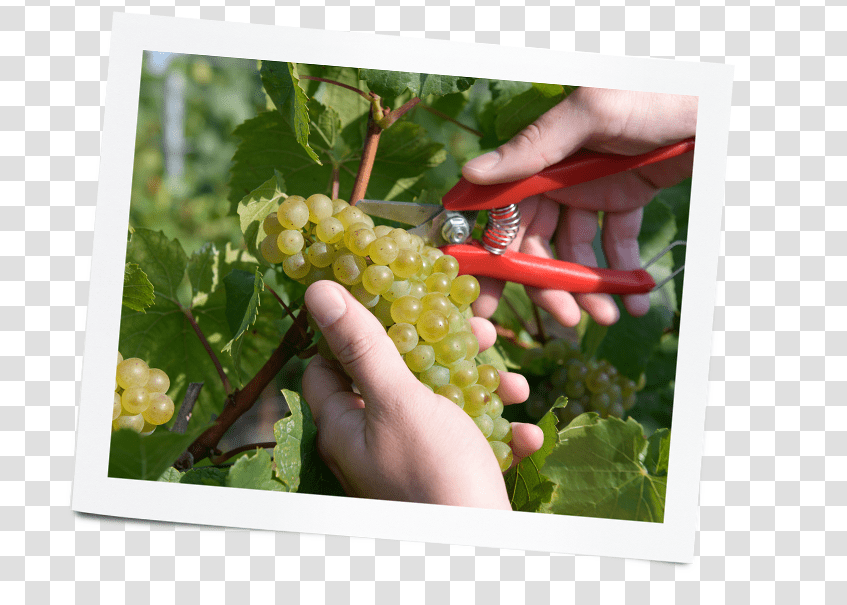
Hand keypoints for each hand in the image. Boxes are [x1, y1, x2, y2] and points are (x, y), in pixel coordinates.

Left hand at [301, 280, 544, 509]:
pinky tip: (527, 433)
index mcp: (345, 425)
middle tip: (478, 333)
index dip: (355, 329)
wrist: (481, 554)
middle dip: (440, 350)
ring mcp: (412, 463)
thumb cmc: (432, 474)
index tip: (394, 302)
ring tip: (512, 384)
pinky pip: (472, 444)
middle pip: (397, 377)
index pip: (329, 365)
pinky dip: (500, 434)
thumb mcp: (397, 400)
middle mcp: (372, 445)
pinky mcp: (448, 480)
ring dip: (482, 389)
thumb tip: (319, 292)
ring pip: (442, 406)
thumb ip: (363, 346)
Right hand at [462, 87, 696, 326]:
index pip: (502, 214)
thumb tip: (473, 174)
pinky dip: (624, 275)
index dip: (491, 256)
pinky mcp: (627, 197)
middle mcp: (558, 175)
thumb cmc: (653, 92)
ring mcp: (592, 189)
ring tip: (607, 317)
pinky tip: (637, 302)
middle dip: (545, 284)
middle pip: (537, 242)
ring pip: (577, 250)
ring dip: (587, 287)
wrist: (715, 101)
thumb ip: (535, 145)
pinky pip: (617, 243)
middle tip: (562, 320)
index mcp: (539, 155)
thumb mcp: (592, 113)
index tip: (485, 297)